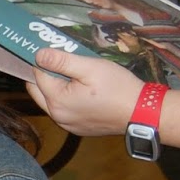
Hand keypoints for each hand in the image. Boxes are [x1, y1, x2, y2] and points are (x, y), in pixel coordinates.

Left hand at [26, 49, 144, 137]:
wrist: (142, 112)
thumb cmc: (118, 87)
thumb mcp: (90, 68)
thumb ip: (61, 61)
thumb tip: (38, 54)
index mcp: (57, 101)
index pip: (37, 76)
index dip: (43, 61)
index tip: (53, 50)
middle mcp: (57, 117)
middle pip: (38, 91)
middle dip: (44, 74)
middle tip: (59, 60)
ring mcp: (68, 125)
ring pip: (50, 102)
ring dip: (55, 87)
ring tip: (73, 74)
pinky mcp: (78, 129)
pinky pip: (64, 111)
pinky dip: (66, 99)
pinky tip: (82, 90)